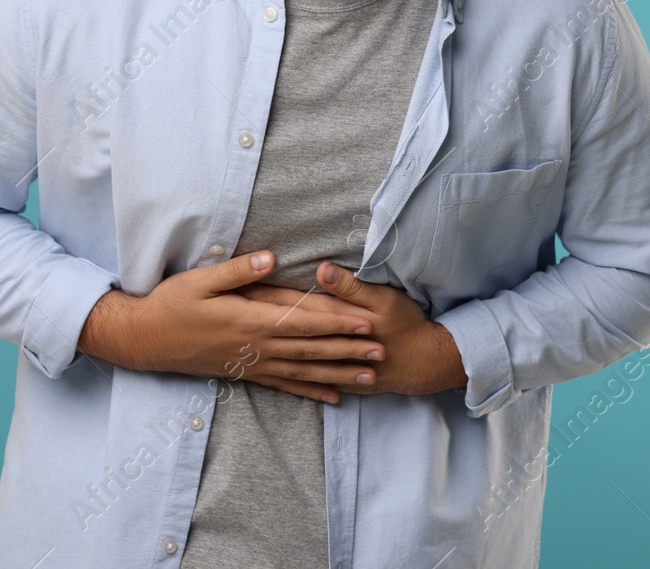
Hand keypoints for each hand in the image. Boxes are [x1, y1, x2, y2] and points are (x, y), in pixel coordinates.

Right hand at [76, 250, 387, 404]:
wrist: (145, 340)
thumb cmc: (171, 304)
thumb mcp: (200, 280)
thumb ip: (237, 271)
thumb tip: (270, 258)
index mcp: (250, 320)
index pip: (303, 322)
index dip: (337, 322)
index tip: (366, 322)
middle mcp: (256, 346)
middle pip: (312, 349)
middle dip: (349, 350)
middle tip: (382, 352)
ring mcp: (252, 363)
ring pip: (305, 371)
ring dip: (339, 374)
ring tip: (370, 378)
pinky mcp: (245, 374)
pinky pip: (285, 385)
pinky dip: (311, 391)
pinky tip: (333, 397)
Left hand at [241, 261, 466, 396]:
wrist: (428, 362)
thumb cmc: (409, 326)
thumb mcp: (385, 300)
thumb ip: (350, 287)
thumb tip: (322, 270)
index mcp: (332, 321)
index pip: (288, 305)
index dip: (263, 293)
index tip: (237, 285)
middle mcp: (320, 345)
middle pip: (280, 330)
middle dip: (253, 320)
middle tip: (222, 311)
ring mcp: (324, 363)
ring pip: (282, 354)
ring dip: (261, 345)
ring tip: (232, 342)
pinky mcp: (330, 375)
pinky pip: (298, 379)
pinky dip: (278, 372)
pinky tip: (258, 367)